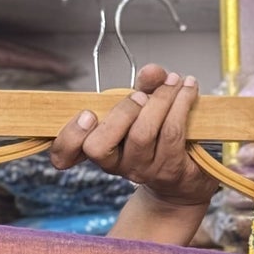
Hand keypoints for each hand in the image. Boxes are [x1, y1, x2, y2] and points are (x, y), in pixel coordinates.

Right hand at [49, 64, 216, 244]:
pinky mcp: (171, 170)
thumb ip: (144, 86)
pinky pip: (172, 132)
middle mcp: (117, 165)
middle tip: (141, 95)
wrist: (185, 181)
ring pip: (141, 134)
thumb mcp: (145, 108)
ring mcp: (143, 171)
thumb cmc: (159, 140)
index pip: (65, 153)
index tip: (87, 114)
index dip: (70, 136)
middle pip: (100, 145)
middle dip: (121, 111)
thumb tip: (152, 72)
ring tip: (174, 82)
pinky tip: (188, 89)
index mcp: (100, 148)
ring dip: (160, 100)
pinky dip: (181, 103)